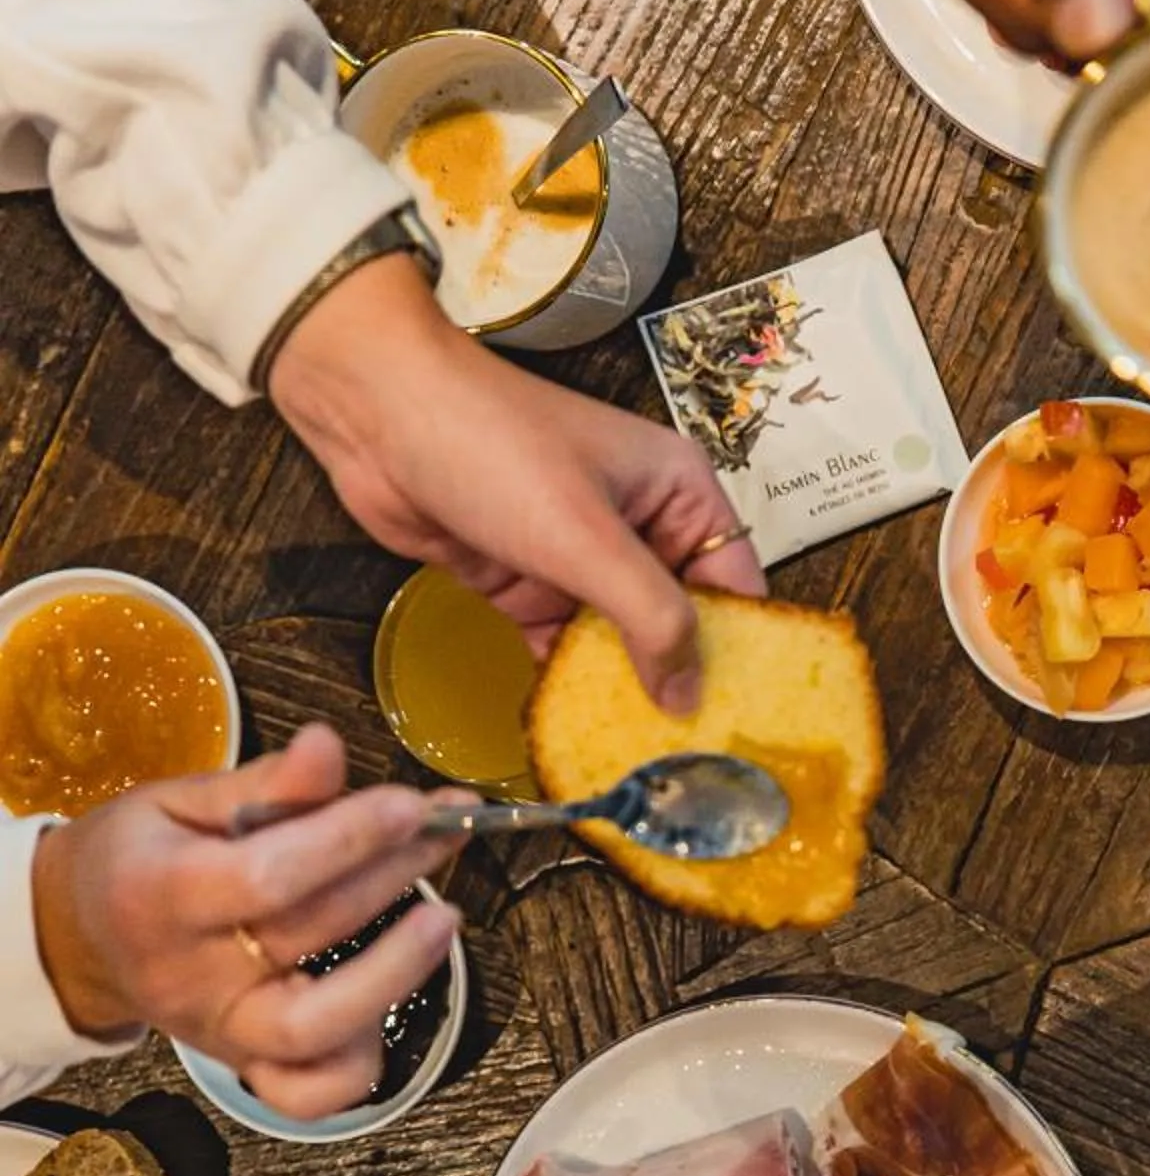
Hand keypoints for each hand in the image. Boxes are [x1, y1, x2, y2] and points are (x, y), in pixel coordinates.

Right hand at [30, 724, 458, 1116]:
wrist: (77, 937)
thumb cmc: (133, 855)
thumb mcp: (178, 800)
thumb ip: (263, 784)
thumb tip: (328, 745)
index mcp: (158, 894)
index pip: (266, 876)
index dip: (347, 839)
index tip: (409, 804)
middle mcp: (187, 975)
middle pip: (307, 933)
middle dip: (391, 874)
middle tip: (443, 831)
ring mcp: (215, 1031)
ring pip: (314, 1032)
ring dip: (394, 974)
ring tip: (441, 917)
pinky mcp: (240, 1065)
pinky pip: (305, 1094)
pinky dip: (357, 1066)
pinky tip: (394, 999)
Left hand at [268, 255, 764, 713]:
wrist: (377, 418)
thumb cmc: (492, 446)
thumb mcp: (588, 537)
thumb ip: (650, 617)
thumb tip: (689, 693)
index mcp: (679, 492)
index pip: (735, 584)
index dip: (743, 650)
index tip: (745, 717)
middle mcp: (640, 525)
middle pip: (682, 620)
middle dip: (684, 681)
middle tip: (694, 757)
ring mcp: (582, 556)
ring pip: (622, 639)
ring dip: (627, 689)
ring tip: (645, 756)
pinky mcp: (529, 581)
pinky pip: (566, 645)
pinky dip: (572, 682)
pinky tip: (582, 727)